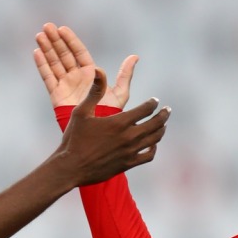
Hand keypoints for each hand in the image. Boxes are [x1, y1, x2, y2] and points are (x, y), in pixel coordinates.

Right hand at [34, 22, 136, 107]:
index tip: (62, 29)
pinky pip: (48, 78)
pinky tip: (37, 52)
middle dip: (55, 41)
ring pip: (54, 63)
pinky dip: (42, 65)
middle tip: (47, 26)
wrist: (96, 134)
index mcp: (91, 74)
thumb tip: (134, 57)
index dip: (70, 40)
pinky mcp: (57, 96)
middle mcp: (77, 78)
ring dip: (47, 49)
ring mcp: (66, 85)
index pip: (78, 52)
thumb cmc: (110, 115)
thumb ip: (125, 75)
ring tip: (39, 35)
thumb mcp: (120, 93)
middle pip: (64, 54)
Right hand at [52, 68, 168, 184]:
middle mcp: (128, 137)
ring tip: (163, 125)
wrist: (71, 168)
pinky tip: (153, 144)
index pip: (146, 109)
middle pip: (155, 123)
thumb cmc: (74, 139)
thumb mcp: (81, 112)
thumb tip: (98, 70)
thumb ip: (94, 92)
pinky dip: (154, 148)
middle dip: (163, 115)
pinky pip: (149, 155)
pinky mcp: (128, 164)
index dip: (153, 103)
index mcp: (119, 122)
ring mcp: (130, 151)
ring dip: (161, 129)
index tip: (155, 100)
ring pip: (154, 139)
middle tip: (167, 110)